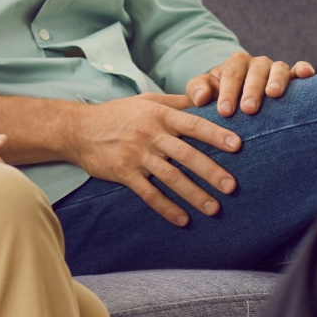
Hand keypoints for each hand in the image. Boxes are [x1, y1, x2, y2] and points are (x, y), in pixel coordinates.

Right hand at [68, 93, 241, 226]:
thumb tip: (206, 97)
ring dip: (193, 194)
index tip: (237, 145)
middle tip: (231, 186)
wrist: (79, 128)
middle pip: (186, 154)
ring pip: (170, 177)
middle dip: (210, 171)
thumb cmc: (118, 113)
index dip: (215, 134)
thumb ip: (177, 102)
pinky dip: (166, 207)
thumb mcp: (147, 100)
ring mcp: (137, 155)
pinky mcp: (124, 173)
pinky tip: (183, 219)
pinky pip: (149, 193)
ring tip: (214, 208)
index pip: (193, 124)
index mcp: (159, 115)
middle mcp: (150, 134)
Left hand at [185, 51, 315, 116]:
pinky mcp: (292, 77)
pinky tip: (306, 75)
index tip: (225, 112)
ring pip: (278, 69)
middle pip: (255, 72)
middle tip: (248, 109)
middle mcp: (257, 64)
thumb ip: (198, 89)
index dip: (228, 92)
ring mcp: (275, 70)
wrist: (240, 96)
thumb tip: (200, 98)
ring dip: (276, 80)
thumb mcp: (206, 90)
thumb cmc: (220, 94)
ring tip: (273, 95)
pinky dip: (303, 70)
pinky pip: (299, 70)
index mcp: (235, 63)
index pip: (231, 74)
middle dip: (251, 90)